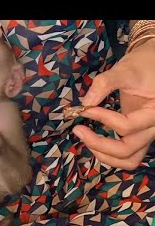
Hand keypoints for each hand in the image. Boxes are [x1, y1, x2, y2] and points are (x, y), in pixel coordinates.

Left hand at [74, 38, 154, 169]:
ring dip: (104, 155)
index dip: (102, 119)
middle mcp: (154, 129)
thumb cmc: (143, 65)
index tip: (84, 109)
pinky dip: (109, 154)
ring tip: (85, 139)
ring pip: (128, 160)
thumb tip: (84, 103)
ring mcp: (147, 135)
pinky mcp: (139, 136)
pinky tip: (93, 141)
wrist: (153, 65)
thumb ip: (105, 83)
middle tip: (77, 130)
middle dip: (98, 143)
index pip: (127, 126)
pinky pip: (127, 156)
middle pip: (127, 150)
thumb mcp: (125, 70)